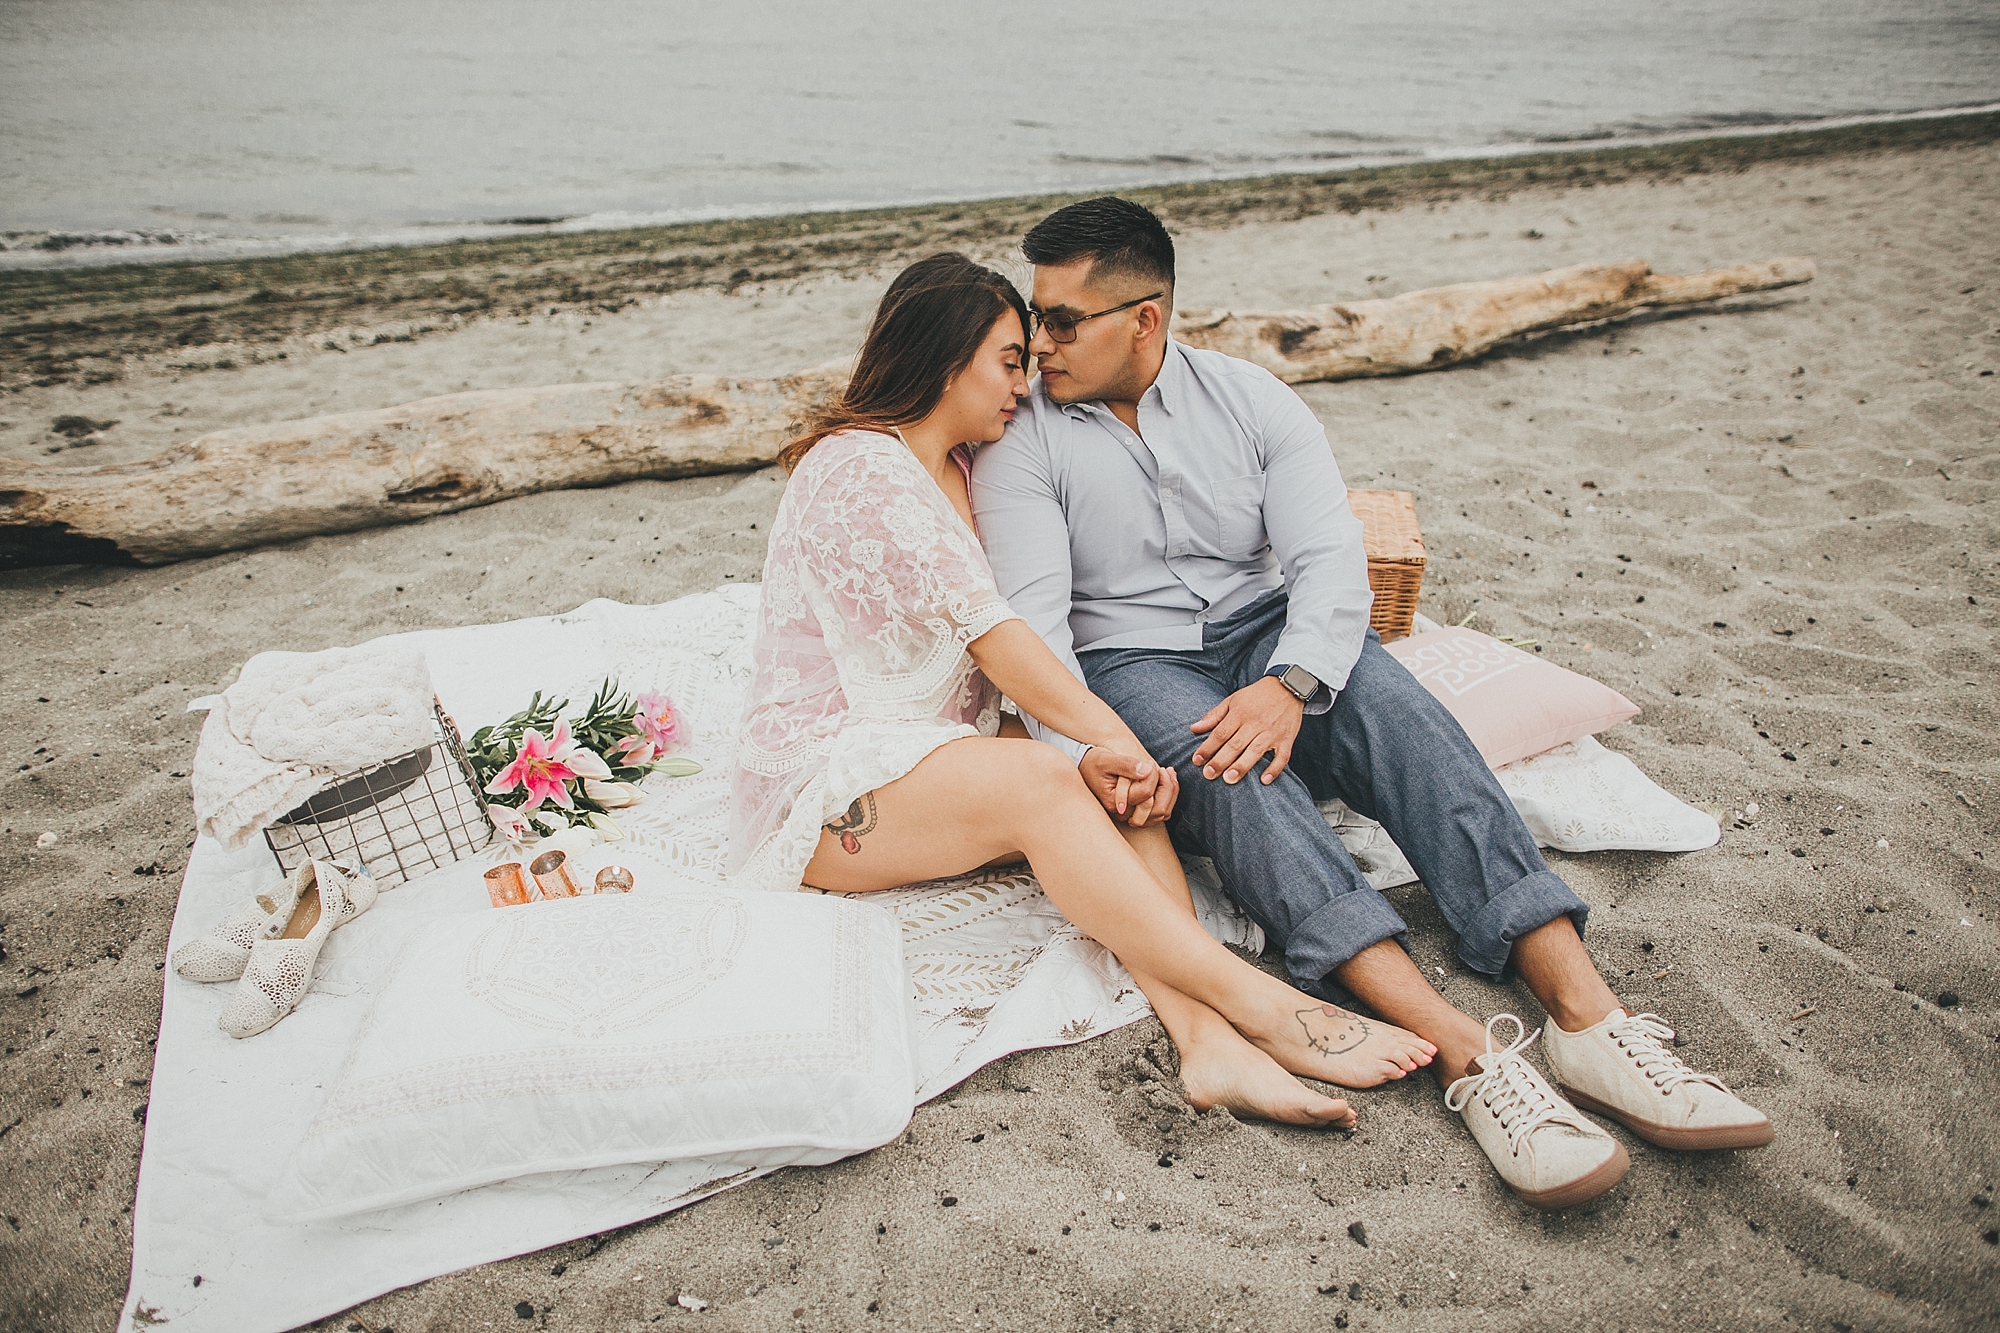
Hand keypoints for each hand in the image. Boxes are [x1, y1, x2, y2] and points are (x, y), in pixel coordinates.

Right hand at [1080, 744, 1179, 826]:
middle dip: (1167, 786)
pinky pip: (1160, 811)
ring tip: (1167, 772)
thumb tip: (1148, 770)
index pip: (1146, 793)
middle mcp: (1124, 814)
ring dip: (1170, 792)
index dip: (1153, 776)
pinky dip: (1168, 796)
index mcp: (1115, 803)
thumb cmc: (1095, 762)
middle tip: (1164, 769)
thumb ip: (1126, 764)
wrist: (1088, 767)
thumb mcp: (1106, 759)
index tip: (1150, 763)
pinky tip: (1166, 779)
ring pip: (1162, 812)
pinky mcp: (1137, 812)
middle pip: (1158, 809)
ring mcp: (1132, 815)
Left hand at [1190, 676, 1304, 784]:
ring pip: (1256, 751)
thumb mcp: (1232, 700)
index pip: (1220, 733)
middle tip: (1208, 775)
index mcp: (1240, 713)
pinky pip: (1282, 756)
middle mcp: (1255, 723)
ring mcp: (1272, 732)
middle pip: (1235, 744)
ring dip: (1242, 766)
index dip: (1207, 747)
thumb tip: (1193, 728)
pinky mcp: (1287, 739)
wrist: (1287, 687)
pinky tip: (1264, 780)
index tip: (1197, 760)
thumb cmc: (1256, 696)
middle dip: (1221, 760)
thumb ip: (1214, 716)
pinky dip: (1274, 769)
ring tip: (1230, 779)